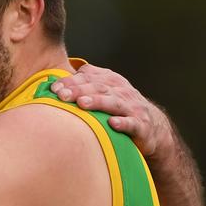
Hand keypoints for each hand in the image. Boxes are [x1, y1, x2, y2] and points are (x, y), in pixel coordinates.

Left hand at [51, 64, 172, 158]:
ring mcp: (132, 108)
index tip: (54, 88)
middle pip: (98, 88)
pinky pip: (132, 124)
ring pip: (113, 103)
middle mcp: (121, 91)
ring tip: (82, 103)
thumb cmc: (118, 109)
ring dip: (98, 102)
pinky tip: (112, 124)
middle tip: (62, 95)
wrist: (152, 127)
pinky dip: (123, 123)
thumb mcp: (103, 93)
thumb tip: (53, 84)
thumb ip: (83, 85)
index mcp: (110, 81)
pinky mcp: (141, 126)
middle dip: (79, 90)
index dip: (71, 81)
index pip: (88, 77)